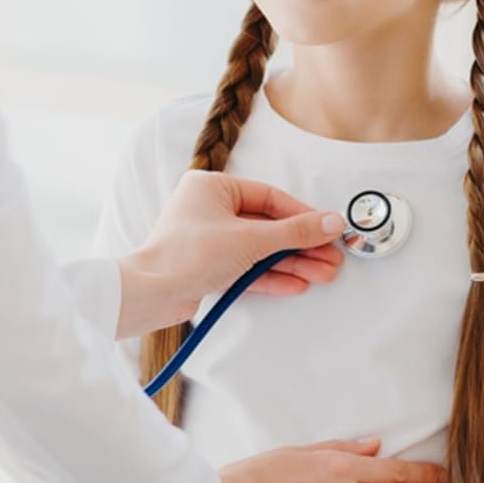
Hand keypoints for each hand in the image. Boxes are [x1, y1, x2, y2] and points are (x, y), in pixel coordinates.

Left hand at [114, 170, 346, 338]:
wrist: (151, 295)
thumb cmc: (187, 256)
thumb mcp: (250, 240)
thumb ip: (294, 232)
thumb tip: (331, 222)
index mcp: (212, 187)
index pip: (269, 197)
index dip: (303, 214)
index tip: (330, 228)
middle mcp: (209, 209)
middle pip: (267, 225)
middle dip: (301, 244)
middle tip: (332, 257)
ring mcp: (208, 239)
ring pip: (259, 248)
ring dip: (291, 262)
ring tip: (324, 274)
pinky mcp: (207, 266)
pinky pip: (246, 267)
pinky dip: (271, 275)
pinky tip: (298, 283)